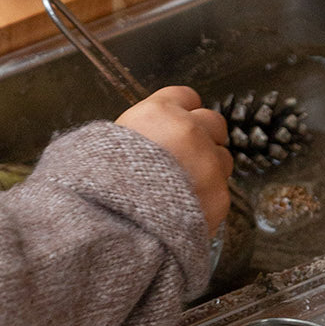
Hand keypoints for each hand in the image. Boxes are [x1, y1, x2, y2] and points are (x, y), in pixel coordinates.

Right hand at [116, 86, 232, 233]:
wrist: (111, 228)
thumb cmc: (101, 187)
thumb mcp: (108, 144)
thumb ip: (141, 132)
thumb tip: (153, 134)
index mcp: (158, 113)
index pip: (186, 97)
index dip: (183, 112)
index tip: (179, 123)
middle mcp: (188, 132)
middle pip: (214, 122)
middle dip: (205, 136)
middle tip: (186, 156)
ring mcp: (207, 164)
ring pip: (223, 159)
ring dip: (209, 169)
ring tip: (182, 189)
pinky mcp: (218, 196)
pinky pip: (220, 192)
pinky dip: (206, 200)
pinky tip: (183, 210)